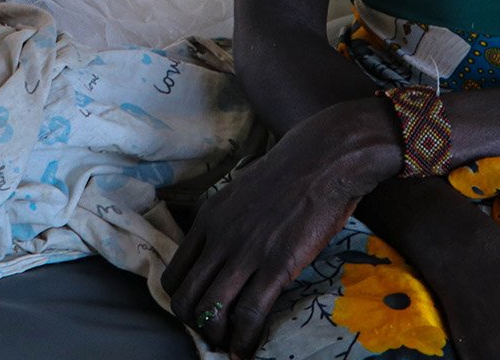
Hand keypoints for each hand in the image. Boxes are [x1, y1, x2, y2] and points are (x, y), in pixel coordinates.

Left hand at [162, 101, 397, 357]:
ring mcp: (245, 252)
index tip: (198, 310)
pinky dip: (243, 339)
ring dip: (217, 337)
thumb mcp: (241, 191)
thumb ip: (227, 220)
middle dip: (195, 324)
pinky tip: (247, 349)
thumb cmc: (290, 172)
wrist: (324, 158)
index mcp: (208, 217)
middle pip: (186, 298)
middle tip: (213, 334)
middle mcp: (219, 237)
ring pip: (211, 311)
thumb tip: (227, 247)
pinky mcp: (276, 265)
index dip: (182, 300)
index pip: (175, 272)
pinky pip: (249, 313)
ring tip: (229, 346)